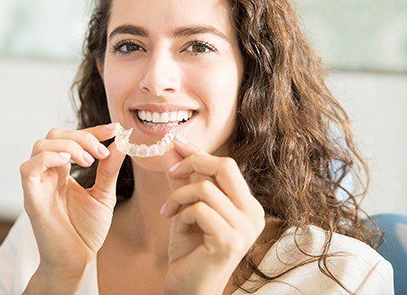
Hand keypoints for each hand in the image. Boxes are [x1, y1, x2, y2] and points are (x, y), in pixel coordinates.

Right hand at [20, 123, 125, 282]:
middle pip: (54, 135)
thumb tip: (120, 142)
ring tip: (89, 161)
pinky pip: (29, 167)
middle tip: (101, 152)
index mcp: (62, 171)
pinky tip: (69, 164)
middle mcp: (47, 173)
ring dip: (68, 146)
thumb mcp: (104, 194)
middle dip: (81, 136)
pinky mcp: (31, 197)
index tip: (114, 129)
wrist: (77, 260)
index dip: (92, 130)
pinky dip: (49, 158)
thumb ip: (109, 169)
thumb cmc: (86, 230)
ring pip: (41, 145)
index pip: (72, 139)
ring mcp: (38, 184)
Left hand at [161, 137, 265, 294]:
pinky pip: (199, 209)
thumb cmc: (190, 250)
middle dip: (193, 161)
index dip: (199, 152)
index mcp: (248, 206)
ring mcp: (245, 229)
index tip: (176, 142)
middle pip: (225, 166)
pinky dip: (181, 213)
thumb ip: (186, 180)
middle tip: (172, 170)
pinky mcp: (229, 241)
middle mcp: (253, 215)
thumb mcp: (188, 208)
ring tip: (168, 211)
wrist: (187, 288)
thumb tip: (176, 147)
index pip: (227, 166)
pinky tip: (177, 225)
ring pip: (205, 188)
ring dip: (178, 196)